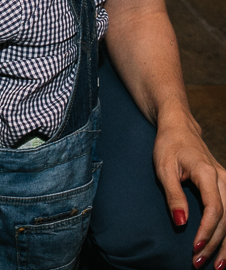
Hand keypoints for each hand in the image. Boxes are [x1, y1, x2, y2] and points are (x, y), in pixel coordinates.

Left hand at [153, 116, 225, 267]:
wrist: (180, 128)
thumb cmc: (168, 146)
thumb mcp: (163, 168)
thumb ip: (173, 195)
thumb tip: (181, 223)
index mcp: (207, 173)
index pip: (214, 208)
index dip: (207, 230)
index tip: (195, 247)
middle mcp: (223, 179)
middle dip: (215, 243)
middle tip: (200, 262)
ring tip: (217, 265)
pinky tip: (225, 249)